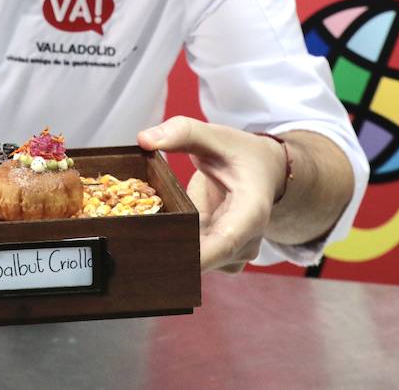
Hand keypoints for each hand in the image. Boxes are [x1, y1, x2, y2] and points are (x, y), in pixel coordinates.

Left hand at [138, 116, 286, 272]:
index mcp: (252, 211)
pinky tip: (154, 240)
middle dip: (172, 255)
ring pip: (199, 265)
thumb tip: (144, 139)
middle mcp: (247, 240)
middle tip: (133, 249)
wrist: (265, 172)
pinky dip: (175, 251)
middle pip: (208, 259)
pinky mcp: (219, 257)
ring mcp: (234, 253)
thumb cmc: (242, 154)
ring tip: (138, 241)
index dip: (198, 256)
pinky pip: (195, 261)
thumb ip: (182, 133)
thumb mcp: (215, 137)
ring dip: (172, 253)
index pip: (227, 241)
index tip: (164, 260)